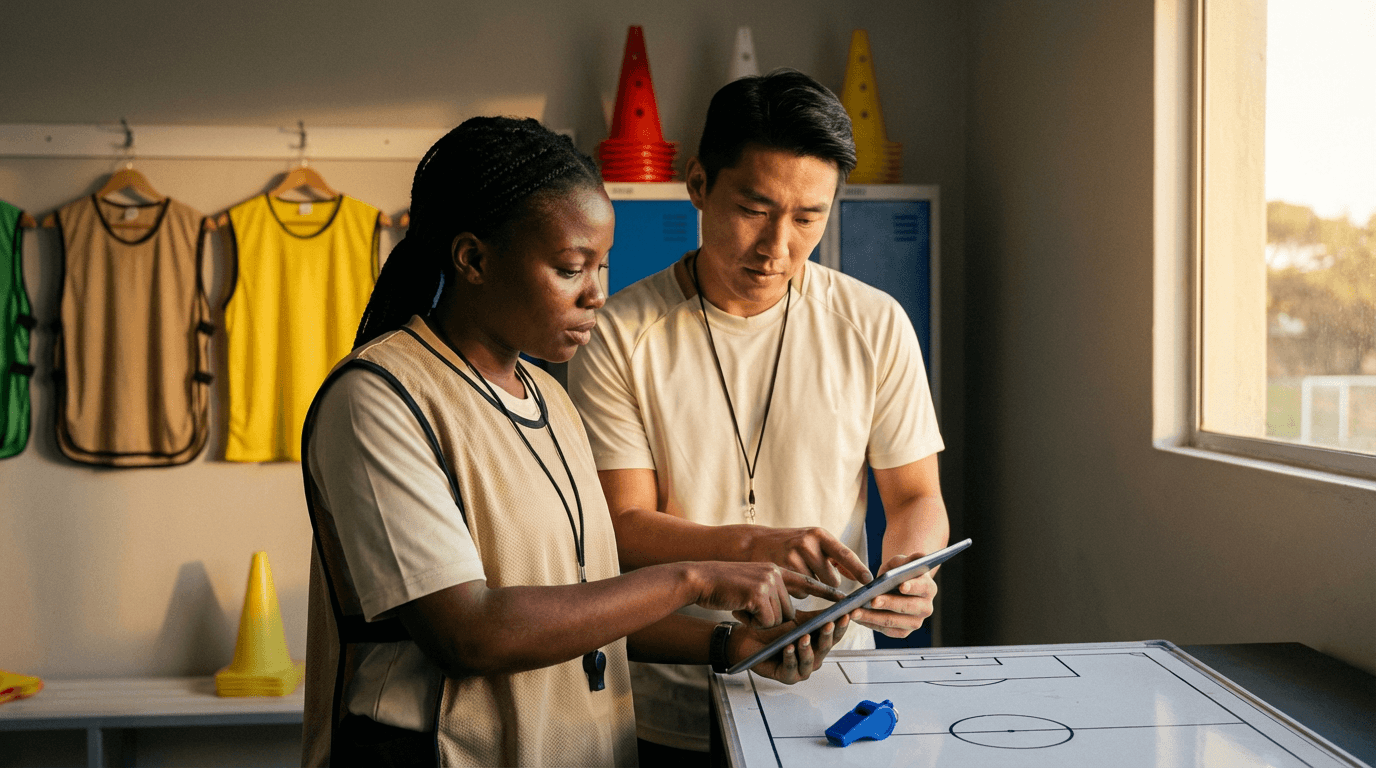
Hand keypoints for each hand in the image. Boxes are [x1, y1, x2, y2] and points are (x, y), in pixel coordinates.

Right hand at [689, 561, 846, 628]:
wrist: (699, 579)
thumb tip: (789, 617)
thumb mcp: (752, 585)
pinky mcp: (758, 592)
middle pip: (789, 613)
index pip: (806, 582)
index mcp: (777, 570)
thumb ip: (772, 593)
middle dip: (769, 619)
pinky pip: (766, 621)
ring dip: (760, 621)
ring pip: (778, 619)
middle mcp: (776, 573)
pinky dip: (752, 622)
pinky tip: (739, 608)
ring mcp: (768, 581)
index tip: (845, 599)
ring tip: (742, 606)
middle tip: (748, 607)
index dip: (826, 591)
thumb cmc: (723, 587)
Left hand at [729, 609, 850, 683]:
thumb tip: (842, 601)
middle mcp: (814, 658)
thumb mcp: (799, 619)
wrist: (751, 638)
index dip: (841, 626)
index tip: (847, 614)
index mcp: (819, 644)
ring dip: (807, 649)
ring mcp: (801, 669)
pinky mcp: (787, 676)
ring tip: (803, 637)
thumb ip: (818, 615)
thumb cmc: (776, 630)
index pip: (835, 635)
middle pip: (824, 648)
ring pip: (809, 660)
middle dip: (826, 635)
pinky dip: (790, 657)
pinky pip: (791, 668)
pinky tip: (788, 647)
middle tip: (828, 624)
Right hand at [743, 526, 873, 595]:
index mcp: (819, 535)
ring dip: (810, 587)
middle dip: (826, 582)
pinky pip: (801, 592)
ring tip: (796, 572)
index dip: (858, 569)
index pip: (844, 553)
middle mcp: (808, 543)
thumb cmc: (790, 545)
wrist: (754, 543)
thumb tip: (862, 575)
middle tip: (811, 572)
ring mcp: (793, 557)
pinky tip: (786, 578)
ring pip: (816, 587)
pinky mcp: (782, 571)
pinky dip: (796, 591)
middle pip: (833, 579)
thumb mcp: (812, 542)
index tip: (869, 580)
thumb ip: (835, 557)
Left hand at [850, 552, 936, 637]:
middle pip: (907, 607)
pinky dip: (870, 624)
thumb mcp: (901, 562)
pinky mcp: (902, 631)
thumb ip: (910, 559)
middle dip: (888, 604)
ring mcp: (915, 622)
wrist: (895, 586)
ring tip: (855, 612)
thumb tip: (920, 556)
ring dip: (873, 617)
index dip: (913, 587)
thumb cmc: (899, 572)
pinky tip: (857, 618)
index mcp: (929, 588)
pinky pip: (885, 630)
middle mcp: (926, 608)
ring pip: (893, 622)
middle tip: (872, 600)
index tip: (901, 586)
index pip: (922, 587)